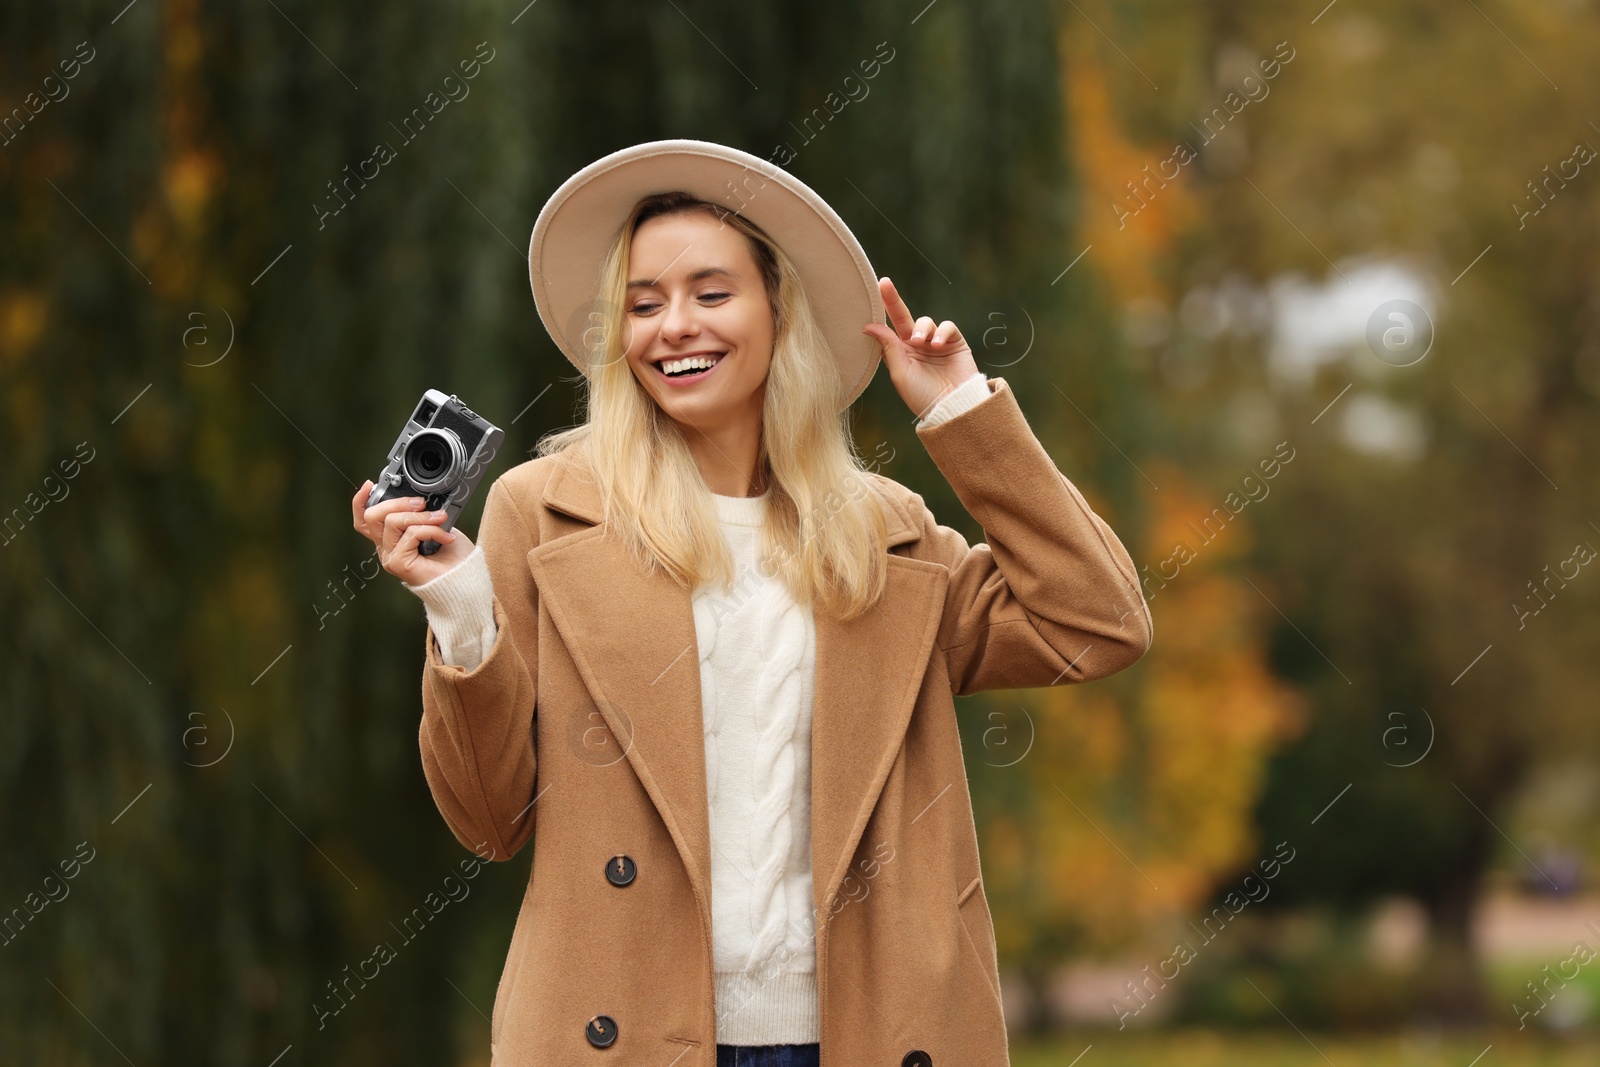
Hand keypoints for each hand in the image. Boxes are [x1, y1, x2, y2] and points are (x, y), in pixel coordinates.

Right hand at [351, 480, 474, 585]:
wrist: (465, 579)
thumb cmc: (454, 556)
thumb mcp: (434, 525)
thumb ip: (420, 513)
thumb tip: (418, 497)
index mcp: (391, 538)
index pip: (365, 520)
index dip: (361, 501)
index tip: (370, 484)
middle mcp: (386, 548)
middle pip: (373, 516)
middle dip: (398, 502)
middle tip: (421, 503)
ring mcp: (390, 556)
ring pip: (391, 522)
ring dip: (420, 516)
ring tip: (440, 518)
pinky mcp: (398, 563)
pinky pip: (410, 534)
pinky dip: (431, 530)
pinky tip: (446, 537)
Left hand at [861, 276, 981, 420]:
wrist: (952, 407)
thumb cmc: (922, 396)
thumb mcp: (900, 372)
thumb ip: (888, 347)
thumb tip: (869, 326)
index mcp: (901, 353)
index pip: (889, 327)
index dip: (883, 308)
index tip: (876, 286)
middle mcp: (917, 346)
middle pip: (904, 317)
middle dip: (893, 300)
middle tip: (885, 285)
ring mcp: (937, 343)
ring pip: (926, 321)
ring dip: (922, 328)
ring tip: (921, 343)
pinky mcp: (956, 343)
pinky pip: (947, 326)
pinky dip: (942, 332)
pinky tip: (937, 344)